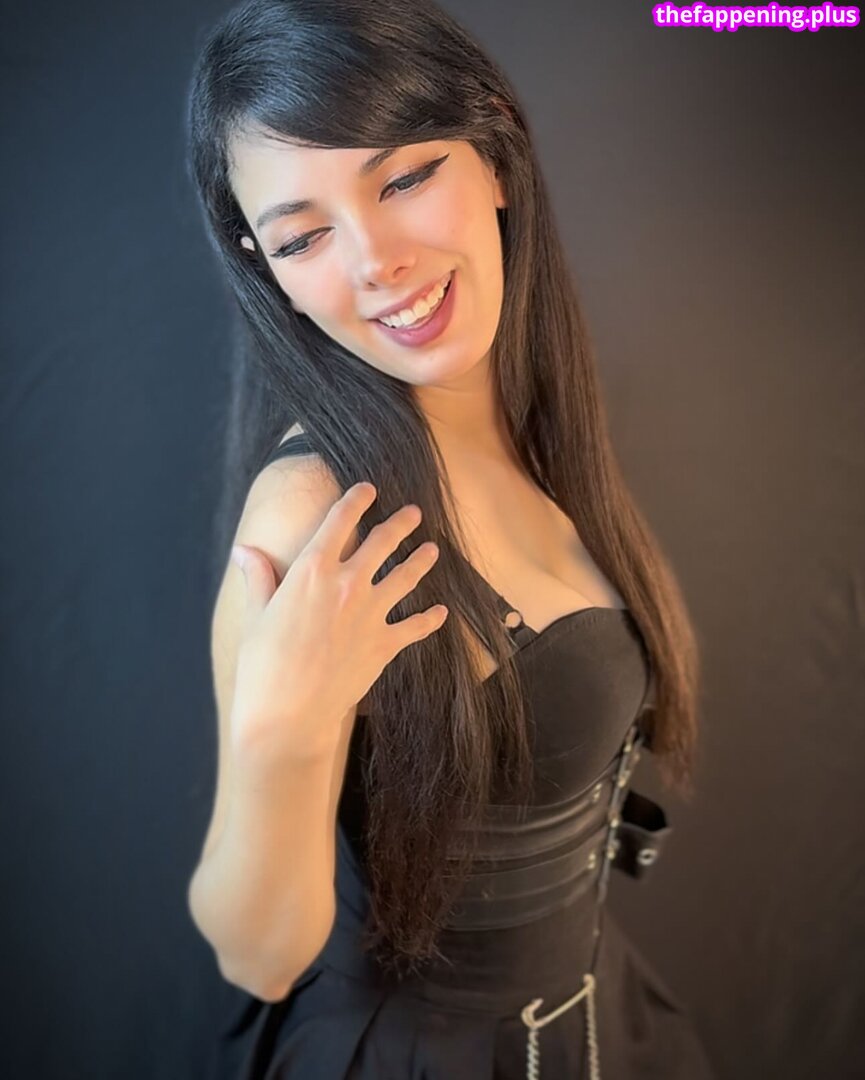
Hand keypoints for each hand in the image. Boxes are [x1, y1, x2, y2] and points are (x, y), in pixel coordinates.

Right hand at [228, 483, 446, 761]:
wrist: (288, 714)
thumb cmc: (262, 664)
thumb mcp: (255, 615)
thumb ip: (258, 577)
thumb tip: (243, 550)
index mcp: (312, 570)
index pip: (340, 520)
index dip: (356, 499)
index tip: (368, 488)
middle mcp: (348, 584)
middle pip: (384, 541)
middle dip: (401, 523)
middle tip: (414, 512)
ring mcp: (371, 613)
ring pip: (407, 575)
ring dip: (422, 560)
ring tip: (432, 549)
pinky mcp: (385, 644)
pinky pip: (416, 626)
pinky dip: (430, 618)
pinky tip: (440, 612)